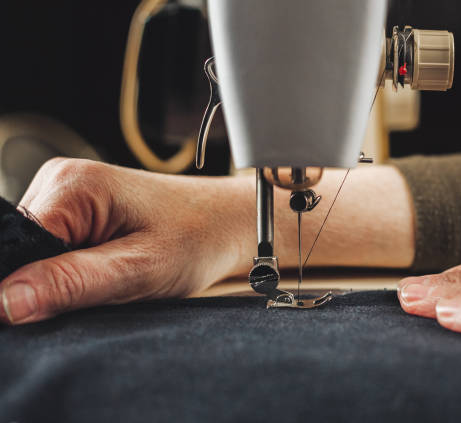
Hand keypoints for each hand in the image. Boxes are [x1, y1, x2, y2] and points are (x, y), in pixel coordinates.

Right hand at [1, 158, 251, 324]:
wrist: (227, 223)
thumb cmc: (198, 237)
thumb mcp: (139, 269)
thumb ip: (70, 283)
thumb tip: (3, 302)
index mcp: (73, 185)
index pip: (11, 242)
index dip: (20, 286)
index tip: (49, 312)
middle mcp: (62, 181)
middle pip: (18, 248)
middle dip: (43, 283)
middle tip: (95, 295)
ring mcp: (68, 194)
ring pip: (33, 252)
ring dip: (58, 278)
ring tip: (107, 280)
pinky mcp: (78, 211)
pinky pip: (52, 248)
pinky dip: (69, 270)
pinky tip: (102, 272)